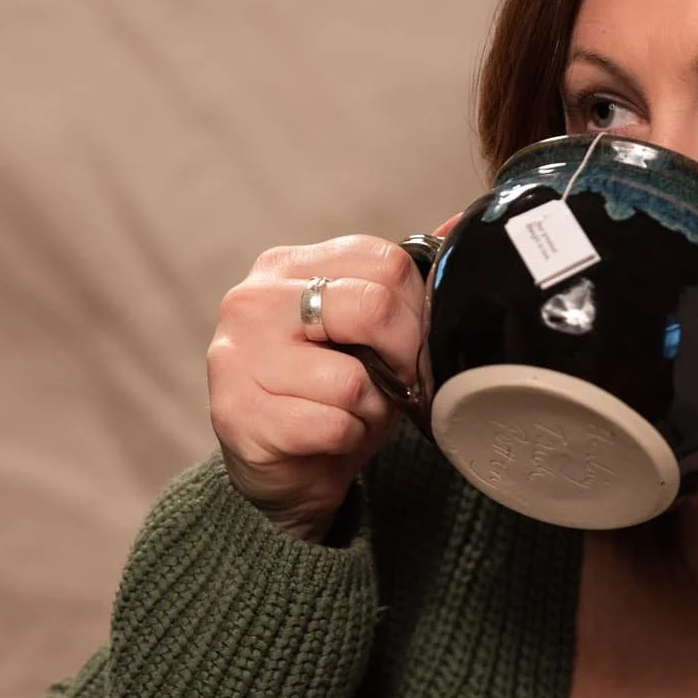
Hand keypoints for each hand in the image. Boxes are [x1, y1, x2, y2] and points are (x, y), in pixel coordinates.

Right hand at [207, 233, 427, 542]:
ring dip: (371, 409)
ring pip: (353, 379)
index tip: (411, 347)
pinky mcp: (237, 414)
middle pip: (372, 308)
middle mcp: (253, 301)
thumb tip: (460, 225)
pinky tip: (329, 438)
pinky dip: (348, 439)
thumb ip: (401, 286)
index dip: (417, 312)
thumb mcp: (366, 335)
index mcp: (287, 267)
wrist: (284, 472)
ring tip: (350, 414)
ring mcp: (237, 357)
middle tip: (395, 384)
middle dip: (403, 358)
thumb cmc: (328, 397)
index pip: (384, 262)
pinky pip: (333, 423)